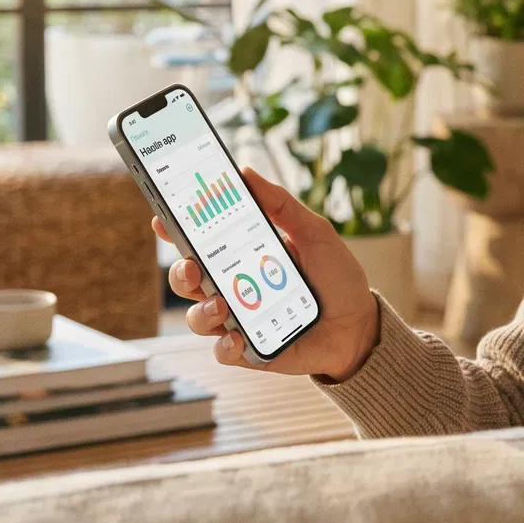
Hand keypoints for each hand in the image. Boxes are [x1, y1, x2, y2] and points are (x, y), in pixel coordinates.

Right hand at [159, 165, 379, 380]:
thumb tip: (246, 172)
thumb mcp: (314, 233)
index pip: (200, 242)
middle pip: (188, 279)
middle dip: (180, 272)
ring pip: (197, 316)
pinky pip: (223, 350)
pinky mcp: (250, 351)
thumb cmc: (337, 277)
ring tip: (220, 305)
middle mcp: (234, 287)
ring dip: (200, 310)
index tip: (163, 217)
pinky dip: (224, 345)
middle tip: (193, 266)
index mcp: (244, 256)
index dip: (176, 231)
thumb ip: (281, 205)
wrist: (360, 325)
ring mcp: (239, 319)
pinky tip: (237, 337)